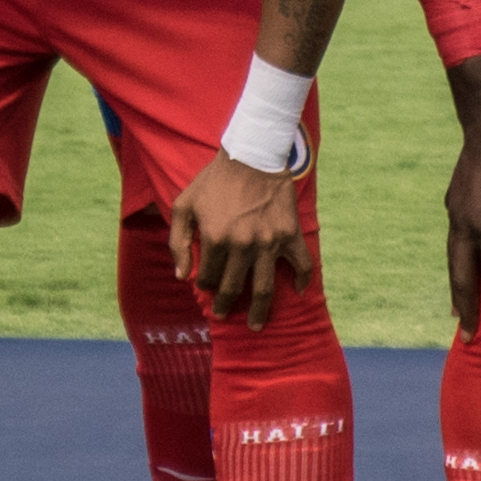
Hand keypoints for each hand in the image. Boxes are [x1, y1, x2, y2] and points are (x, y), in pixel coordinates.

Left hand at [168, 153, 316, 331]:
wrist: (252, 155)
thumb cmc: (214, 180)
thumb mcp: (184, 204)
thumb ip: (178, 242)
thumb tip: (182, 276)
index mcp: (216, 239)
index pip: (208, 277)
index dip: (205, 285)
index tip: (206, 285)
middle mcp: (242, 246)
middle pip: (234, 288)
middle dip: (226, 305)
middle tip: (224, 313)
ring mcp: (269, 242)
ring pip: (265, 288)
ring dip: (260, 311)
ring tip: (256, 325)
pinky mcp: (290, 235)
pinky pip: (302, 264)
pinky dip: (302, 280)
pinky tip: (297, 293)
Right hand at [440, 66, 480, 337]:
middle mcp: (465, 224)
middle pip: (462, 277)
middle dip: (466, 309)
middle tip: (468, 337)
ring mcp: (456, 213)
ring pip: (452, 261)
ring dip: (456, 289)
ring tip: (459, 314)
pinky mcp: (453, 202)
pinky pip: (453, 243)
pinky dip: (457, 264)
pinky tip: (463, 270)